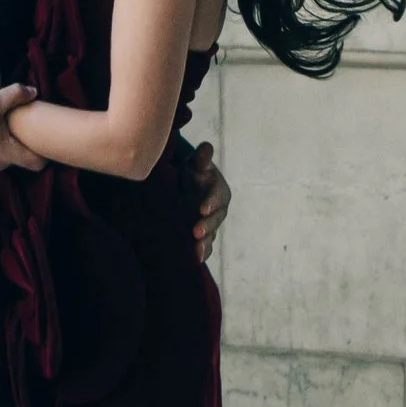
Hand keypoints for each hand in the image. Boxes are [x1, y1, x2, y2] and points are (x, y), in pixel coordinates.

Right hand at [0, 79, 41, 172]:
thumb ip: (16, 95)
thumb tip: (34, 91)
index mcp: (9, 154)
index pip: (38, 163)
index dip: (47, 151)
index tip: (49, 137)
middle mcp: (0, 163)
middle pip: (23, 156)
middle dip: (28, 141)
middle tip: (32, 122)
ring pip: (7, 152)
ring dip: (11, 139)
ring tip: (13, 120)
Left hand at [187, 143, 230, 260]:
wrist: (186, 186)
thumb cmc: (193, 172)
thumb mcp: (196, 163)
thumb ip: (202, 158)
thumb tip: (206, 147)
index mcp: (219, 191)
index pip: (218, 197)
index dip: (211, 202)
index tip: (203, 208)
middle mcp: (218, 210)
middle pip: (215, 219)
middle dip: (207, 225)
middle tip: (196, 231)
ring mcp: (210, 224)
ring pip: (211, 235)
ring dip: (204, 243)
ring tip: (196, 252)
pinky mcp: (203, 235)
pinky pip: (206, 245)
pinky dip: (203, 253)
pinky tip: (196, 260)